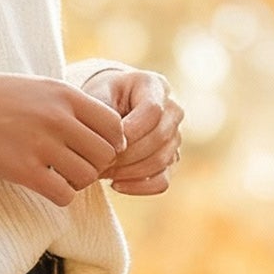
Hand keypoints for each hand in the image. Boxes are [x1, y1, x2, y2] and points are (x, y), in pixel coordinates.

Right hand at [0, 72, 126, 206]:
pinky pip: (63, 194)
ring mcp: (41, 145)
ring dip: (78, 182)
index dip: (112, 143)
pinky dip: (61, 196)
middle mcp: (58, 118)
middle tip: (79, 167)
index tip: (97, 149)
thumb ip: (70, 106)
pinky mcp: (24, 171)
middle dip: (96, 166)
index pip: (113, 125)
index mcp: (65, 95)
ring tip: (62, 176)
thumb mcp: (40, 88)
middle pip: (104, 154)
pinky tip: (48, 187)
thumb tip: (104, 130)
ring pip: (86, 177)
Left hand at [79, 67, 184, 193]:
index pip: (153, 111)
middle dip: (126, 155)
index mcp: (155, 86)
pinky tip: (115, 184)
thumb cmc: (101, 100)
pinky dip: (138, 188)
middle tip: (99, 163)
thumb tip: (113, 146)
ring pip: (161, 161)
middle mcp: (172, 110)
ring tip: (103, 172)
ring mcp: (175, 136)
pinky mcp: (171, 160)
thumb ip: (104, 114)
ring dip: (129, 172)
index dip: (130, 131)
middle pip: (159, 138)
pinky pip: (162, 181)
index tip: (106, 142)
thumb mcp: (97, 96)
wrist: (109, 109)